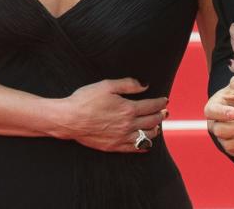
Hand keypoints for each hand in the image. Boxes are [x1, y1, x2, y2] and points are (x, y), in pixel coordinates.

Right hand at [50, 78, 167, 151]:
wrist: (69, 119)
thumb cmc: (85, 100)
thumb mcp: (107, 85)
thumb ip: (128, 84)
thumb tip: (145, 85)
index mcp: (128, 109)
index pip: (151, 106)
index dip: (160, 103)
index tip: (165, 101)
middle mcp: (127, 125)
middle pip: (152, 121)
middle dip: (160, 116)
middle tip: (164, 112)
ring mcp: (121, 138)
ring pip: (146, 137)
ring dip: (155, 130)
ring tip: (157, 126)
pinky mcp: (113, 146)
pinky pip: (134, 149)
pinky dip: (144, 146)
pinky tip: (147, 144)